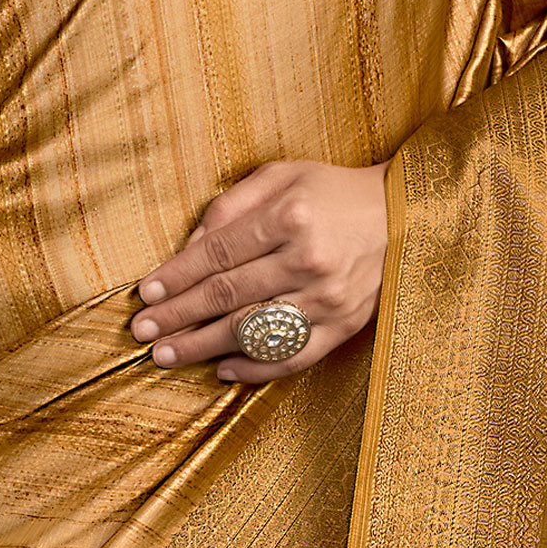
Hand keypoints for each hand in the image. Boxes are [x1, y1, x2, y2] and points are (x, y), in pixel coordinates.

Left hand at [132, 160, 389, 384]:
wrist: (403, 217)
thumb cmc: (331, 193)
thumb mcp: (281, 177)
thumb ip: (230, 207)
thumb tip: (186, 251)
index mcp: (290, 216)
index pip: (217, 254)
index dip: (176, 277)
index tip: (146, 294)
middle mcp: (308, 260)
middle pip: (227, 296)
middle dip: (177, 317)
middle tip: (142, 332)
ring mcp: (328, 299)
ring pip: (252, 331)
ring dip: (202, 347)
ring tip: (166, 355)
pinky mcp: (343, 327)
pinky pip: (291, 357)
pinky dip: (254, 368)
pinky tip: (222, 370)